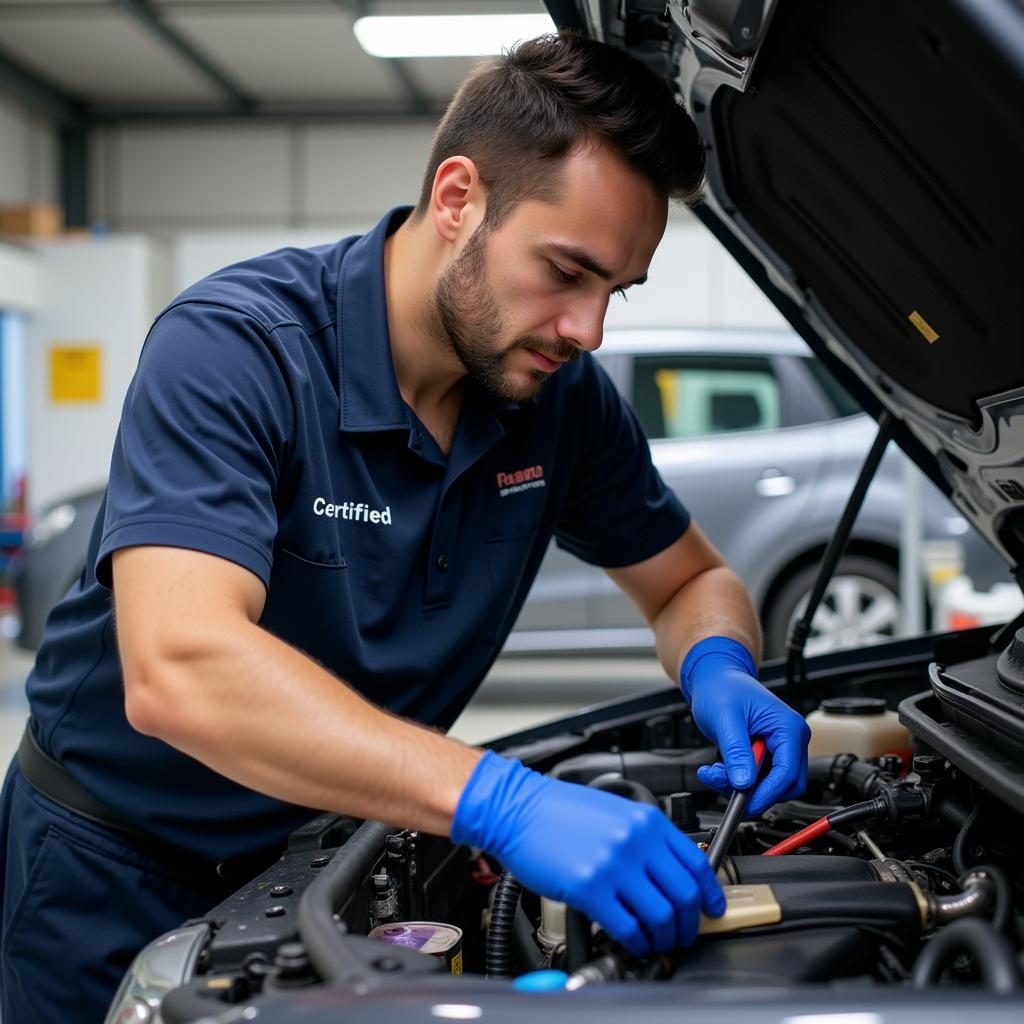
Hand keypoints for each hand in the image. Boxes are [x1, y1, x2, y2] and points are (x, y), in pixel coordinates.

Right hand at [451, 750, 724, 955]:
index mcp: (647, 821)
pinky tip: (634, 941)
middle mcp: (636, 841)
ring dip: (664, 937)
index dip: (710, 894)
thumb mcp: (615, 812)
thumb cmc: (560, 810)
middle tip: (683, 934)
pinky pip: (628, 927)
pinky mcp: (590, 887)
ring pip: (660, 916)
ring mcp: (614, 865)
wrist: (518, 809)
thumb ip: (646, 839)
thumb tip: (671, 873)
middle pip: (684, 896)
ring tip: (658, 941)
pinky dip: (638, 942)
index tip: (712, 909)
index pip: (697, 863)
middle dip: (688, 924)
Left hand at [680, 636, 809, 815]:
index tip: (745, 803)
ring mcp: (781, 747)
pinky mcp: (768, 754)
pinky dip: (739, 780)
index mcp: (789, 727)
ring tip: (715, 773)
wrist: (714, 678)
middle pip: (785, 784)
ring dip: (743, 786)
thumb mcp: (726, 719)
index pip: (788, 772)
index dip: (767, 793)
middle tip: (724, 785)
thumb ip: (736, 752)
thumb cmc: (722, 688)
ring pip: (771, 785)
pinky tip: (720, 770)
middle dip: (754, 791)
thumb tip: (744, 783)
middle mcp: (791, 738)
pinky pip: (760, 779)